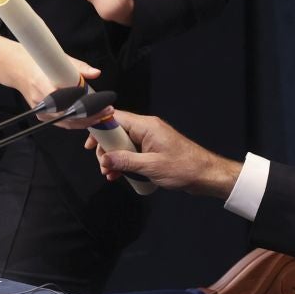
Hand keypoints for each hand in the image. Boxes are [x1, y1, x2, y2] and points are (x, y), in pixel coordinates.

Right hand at [0, 34, 108, 127]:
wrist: (15, 67)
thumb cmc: (36, 61)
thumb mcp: (58, 59)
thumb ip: (78, 68)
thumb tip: (96, 73)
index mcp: (44, 86)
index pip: (69, 103)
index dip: (88, 107)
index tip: (103, 104)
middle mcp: (41, 102)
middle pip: (70, 117)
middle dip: (92, 116)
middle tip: (108, 110)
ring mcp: (41, 111)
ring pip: (67, 123)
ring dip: (86, 121)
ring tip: (102, 114)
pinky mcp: (42, 116)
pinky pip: (62, 122)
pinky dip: (76, 121)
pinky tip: (89, 117)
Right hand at [84, 111, 239, 197]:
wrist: (205, 175)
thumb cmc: (183, 168)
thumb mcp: (151, 166)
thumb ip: (125, 162)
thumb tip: (104, 160)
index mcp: (146, 126)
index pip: (115, 118)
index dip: (99, 128)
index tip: (88, 143)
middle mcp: (147, 128)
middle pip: (116, 132)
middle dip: (105, 149)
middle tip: (103, 166)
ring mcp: (150, 139)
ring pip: (123, 144)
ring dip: (114, 158)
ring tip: (110, 174)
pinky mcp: (152, 149)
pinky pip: (132, 152)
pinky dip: (124, 162)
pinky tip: (119, 175)